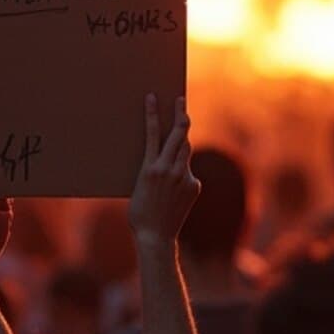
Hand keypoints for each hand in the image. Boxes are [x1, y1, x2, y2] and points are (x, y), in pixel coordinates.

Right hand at [129, 94, 198, 245]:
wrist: (156, 236)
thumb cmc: (140, 212)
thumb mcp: (140, 185)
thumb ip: (153, 167)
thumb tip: (165, 154)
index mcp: (149, 167)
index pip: (152, 132)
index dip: (152, 112)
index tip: (153, 97)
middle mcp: (168, 169)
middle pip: (179, 133)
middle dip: (180, 114)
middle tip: (180, 101)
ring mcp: (183, 177)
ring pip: (186, 149)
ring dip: (182, 142)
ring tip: (178, 135)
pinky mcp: (193, 186)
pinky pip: (189, 170)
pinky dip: (183, 171)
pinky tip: (175, 187)